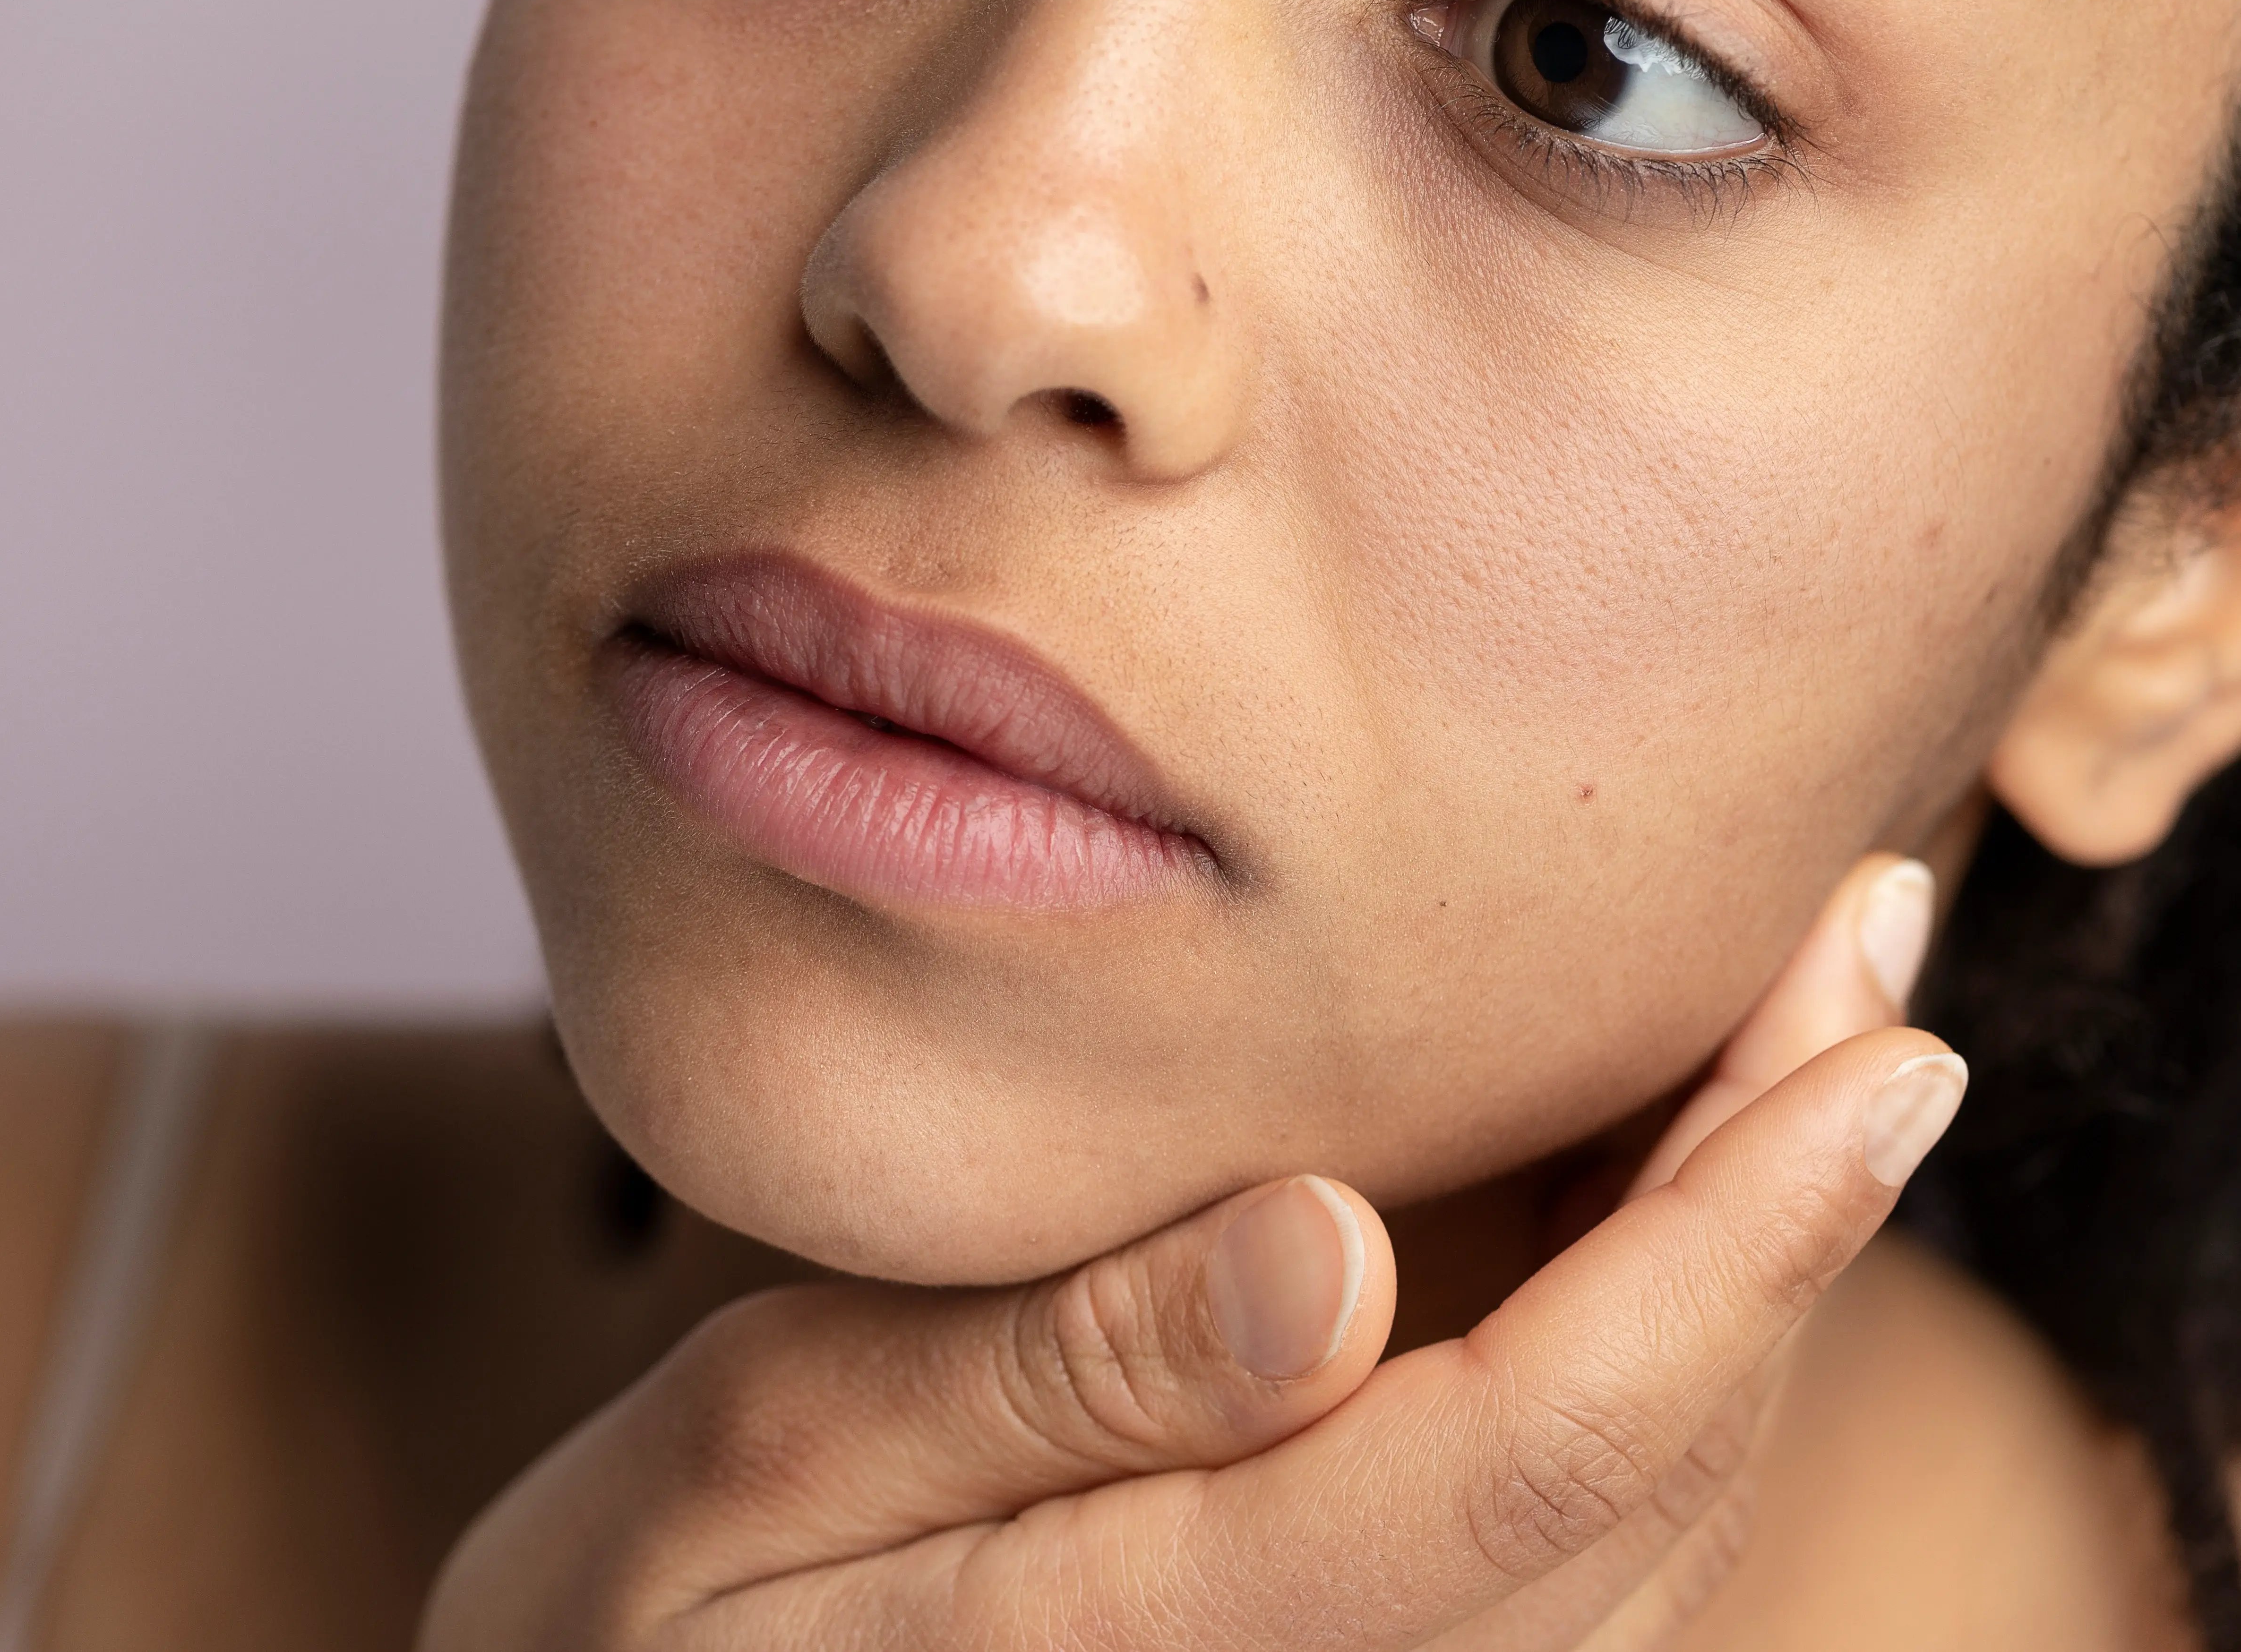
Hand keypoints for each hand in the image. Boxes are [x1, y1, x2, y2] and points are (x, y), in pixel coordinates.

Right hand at [422, 854, 1958, 1651]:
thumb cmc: (663, 1597)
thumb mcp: (769, 1458)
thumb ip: (1043, 1376)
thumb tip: (1329, 1250)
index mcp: (1175, 1632)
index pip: (1542, 1447)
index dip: (1733, 1245)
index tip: (1867, 1046)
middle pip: (1646, 1465)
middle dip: (1783, 1205)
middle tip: (1861, 946)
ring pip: (1645, 1502)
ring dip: (1745, 1260)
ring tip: (1797, 1027)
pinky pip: (1567, 1515)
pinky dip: (1648, 1332)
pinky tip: (1651, 1176)